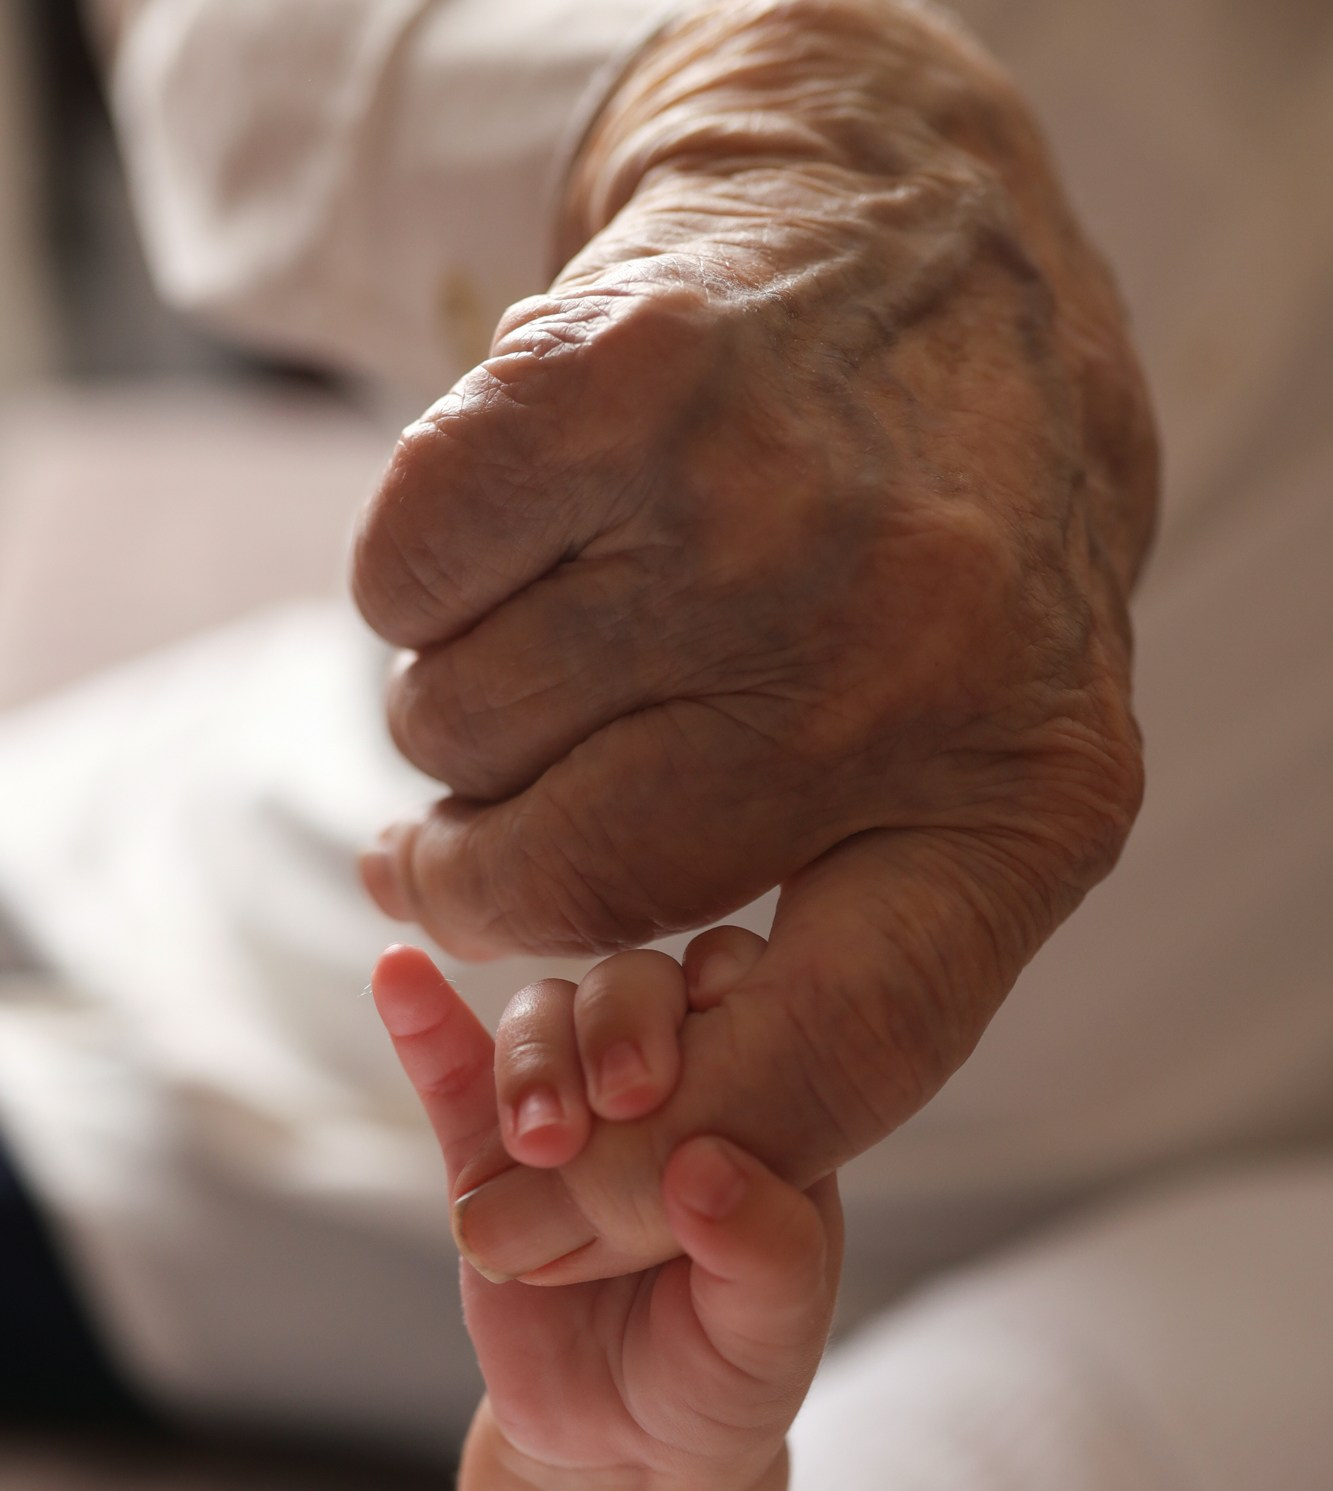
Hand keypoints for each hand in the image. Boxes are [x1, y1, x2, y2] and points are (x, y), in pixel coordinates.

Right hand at [356, 0, 1157, 1278]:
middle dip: (483, 887)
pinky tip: (531, 531)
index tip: (525, 1207)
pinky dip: (420, 587)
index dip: (643, 1172)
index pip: (823, 1060)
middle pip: (574, 890)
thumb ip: (809, 971)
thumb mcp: (954, 780)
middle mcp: (912, 657)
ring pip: (457, 734)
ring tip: (567, 635)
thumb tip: (567, 1166)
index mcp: (1032, 795)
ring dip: (463, 723)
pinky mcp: (621, 380)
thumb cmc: (928, 570)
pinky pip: (399, 587)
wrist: (915, 234)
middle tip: (459, 847)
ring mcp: (763, 507)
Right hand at [372, 940, 841, 1490]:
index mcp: (760, 1094)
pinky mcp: (485, 1152)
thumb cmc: (724, 1372)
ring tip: (539, 1140)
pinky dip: (424, 1023)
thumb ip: (767, 1252)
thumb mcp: (773, 1330)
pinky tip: (398, 978)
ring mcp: (570, 1107)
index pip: (749, 989)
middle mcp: (665, 1077)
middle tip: (623, 1100)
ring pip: (546, 1019)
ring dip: (537, 1058)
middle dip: (620, 1023)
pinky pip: (453, 1072)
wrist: (620, 1447)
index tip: (703, 1036)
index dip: (722, 990)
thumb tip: (707, 1166)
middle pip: (635, 986)